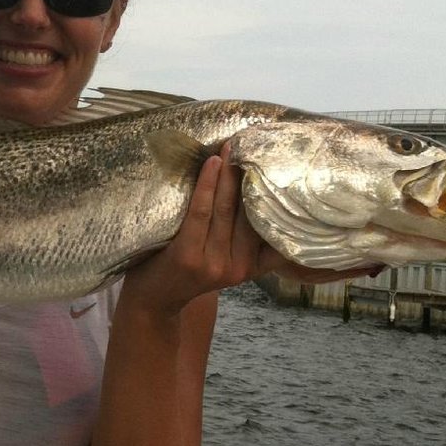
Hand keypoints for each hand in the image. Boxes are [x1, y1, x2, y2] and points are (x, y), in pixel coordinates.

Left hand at [123, 144, 367, 313]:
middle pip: (251, 213)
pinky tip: (213, 162)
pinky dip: (208, 184)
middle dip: (254, 176)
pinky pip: (202, 212)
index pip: (278, 230)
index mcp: (255, 267)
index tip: (290, 167)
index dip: (284, 198)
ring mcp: (214, 264)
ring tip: (235, 147)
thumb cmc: (191, 269)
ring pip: (227, 209)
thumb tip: (267, 187)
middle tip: (257, 145)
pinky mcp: (188, 256)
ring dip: (230, 174)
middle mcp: (240, 267)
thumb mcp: (229, 260)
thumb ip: (248, 237)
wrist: (155, 300)